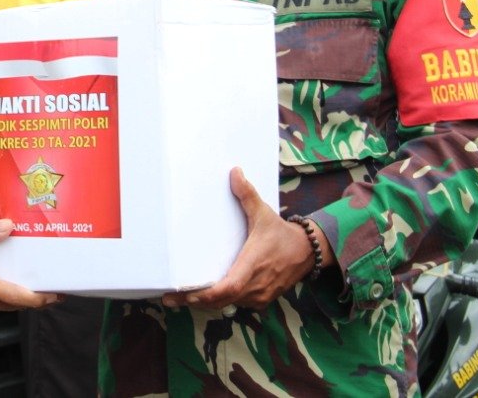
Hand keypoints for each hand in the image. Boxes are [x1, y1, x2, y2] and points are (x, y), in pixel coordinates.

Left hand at [164, 167, 318, 311]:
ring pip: (227, 305)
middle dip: (195, 301)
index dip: (207, 294)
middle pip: (221, 301)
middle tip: (169, 298)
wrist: (307, 252)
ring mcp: (259, 295)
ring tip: (178, 300)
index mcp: (253, 263)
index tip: (186, 294)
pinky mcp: (260, 301)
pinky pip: (236, 304)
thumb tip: (234, 173)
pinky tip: (201, 299)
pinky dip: (219, 302)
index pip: (229, 287)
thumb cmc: (282, 233)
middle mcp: (256, 284)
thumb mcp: (264, 213)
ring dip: (205, 304)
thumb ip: (247, 195)